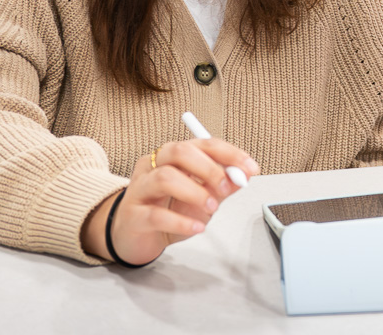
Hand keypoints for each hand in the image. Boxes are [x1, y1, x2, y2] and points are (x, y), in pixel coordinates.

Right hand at [91, 138, 259, 265]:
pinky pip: (156, 215)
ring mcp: (139, 189)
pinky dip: (181, 222)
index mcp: (171, 157)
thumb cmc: (165, 212)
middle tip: (227, 187)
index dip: (228, 153)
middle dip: (209, 168)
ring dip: (195, 192)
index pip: (201, 143)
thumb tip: (242, 176)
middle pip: (179, 152)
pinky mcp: (133, 216)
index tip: (249, 167)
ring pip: (165, 177)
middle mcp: (152, 167)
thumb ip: (220, 186)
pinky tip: (197, 228)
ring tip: (211, 208)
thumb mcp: (200, 198)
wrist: (134, 237)